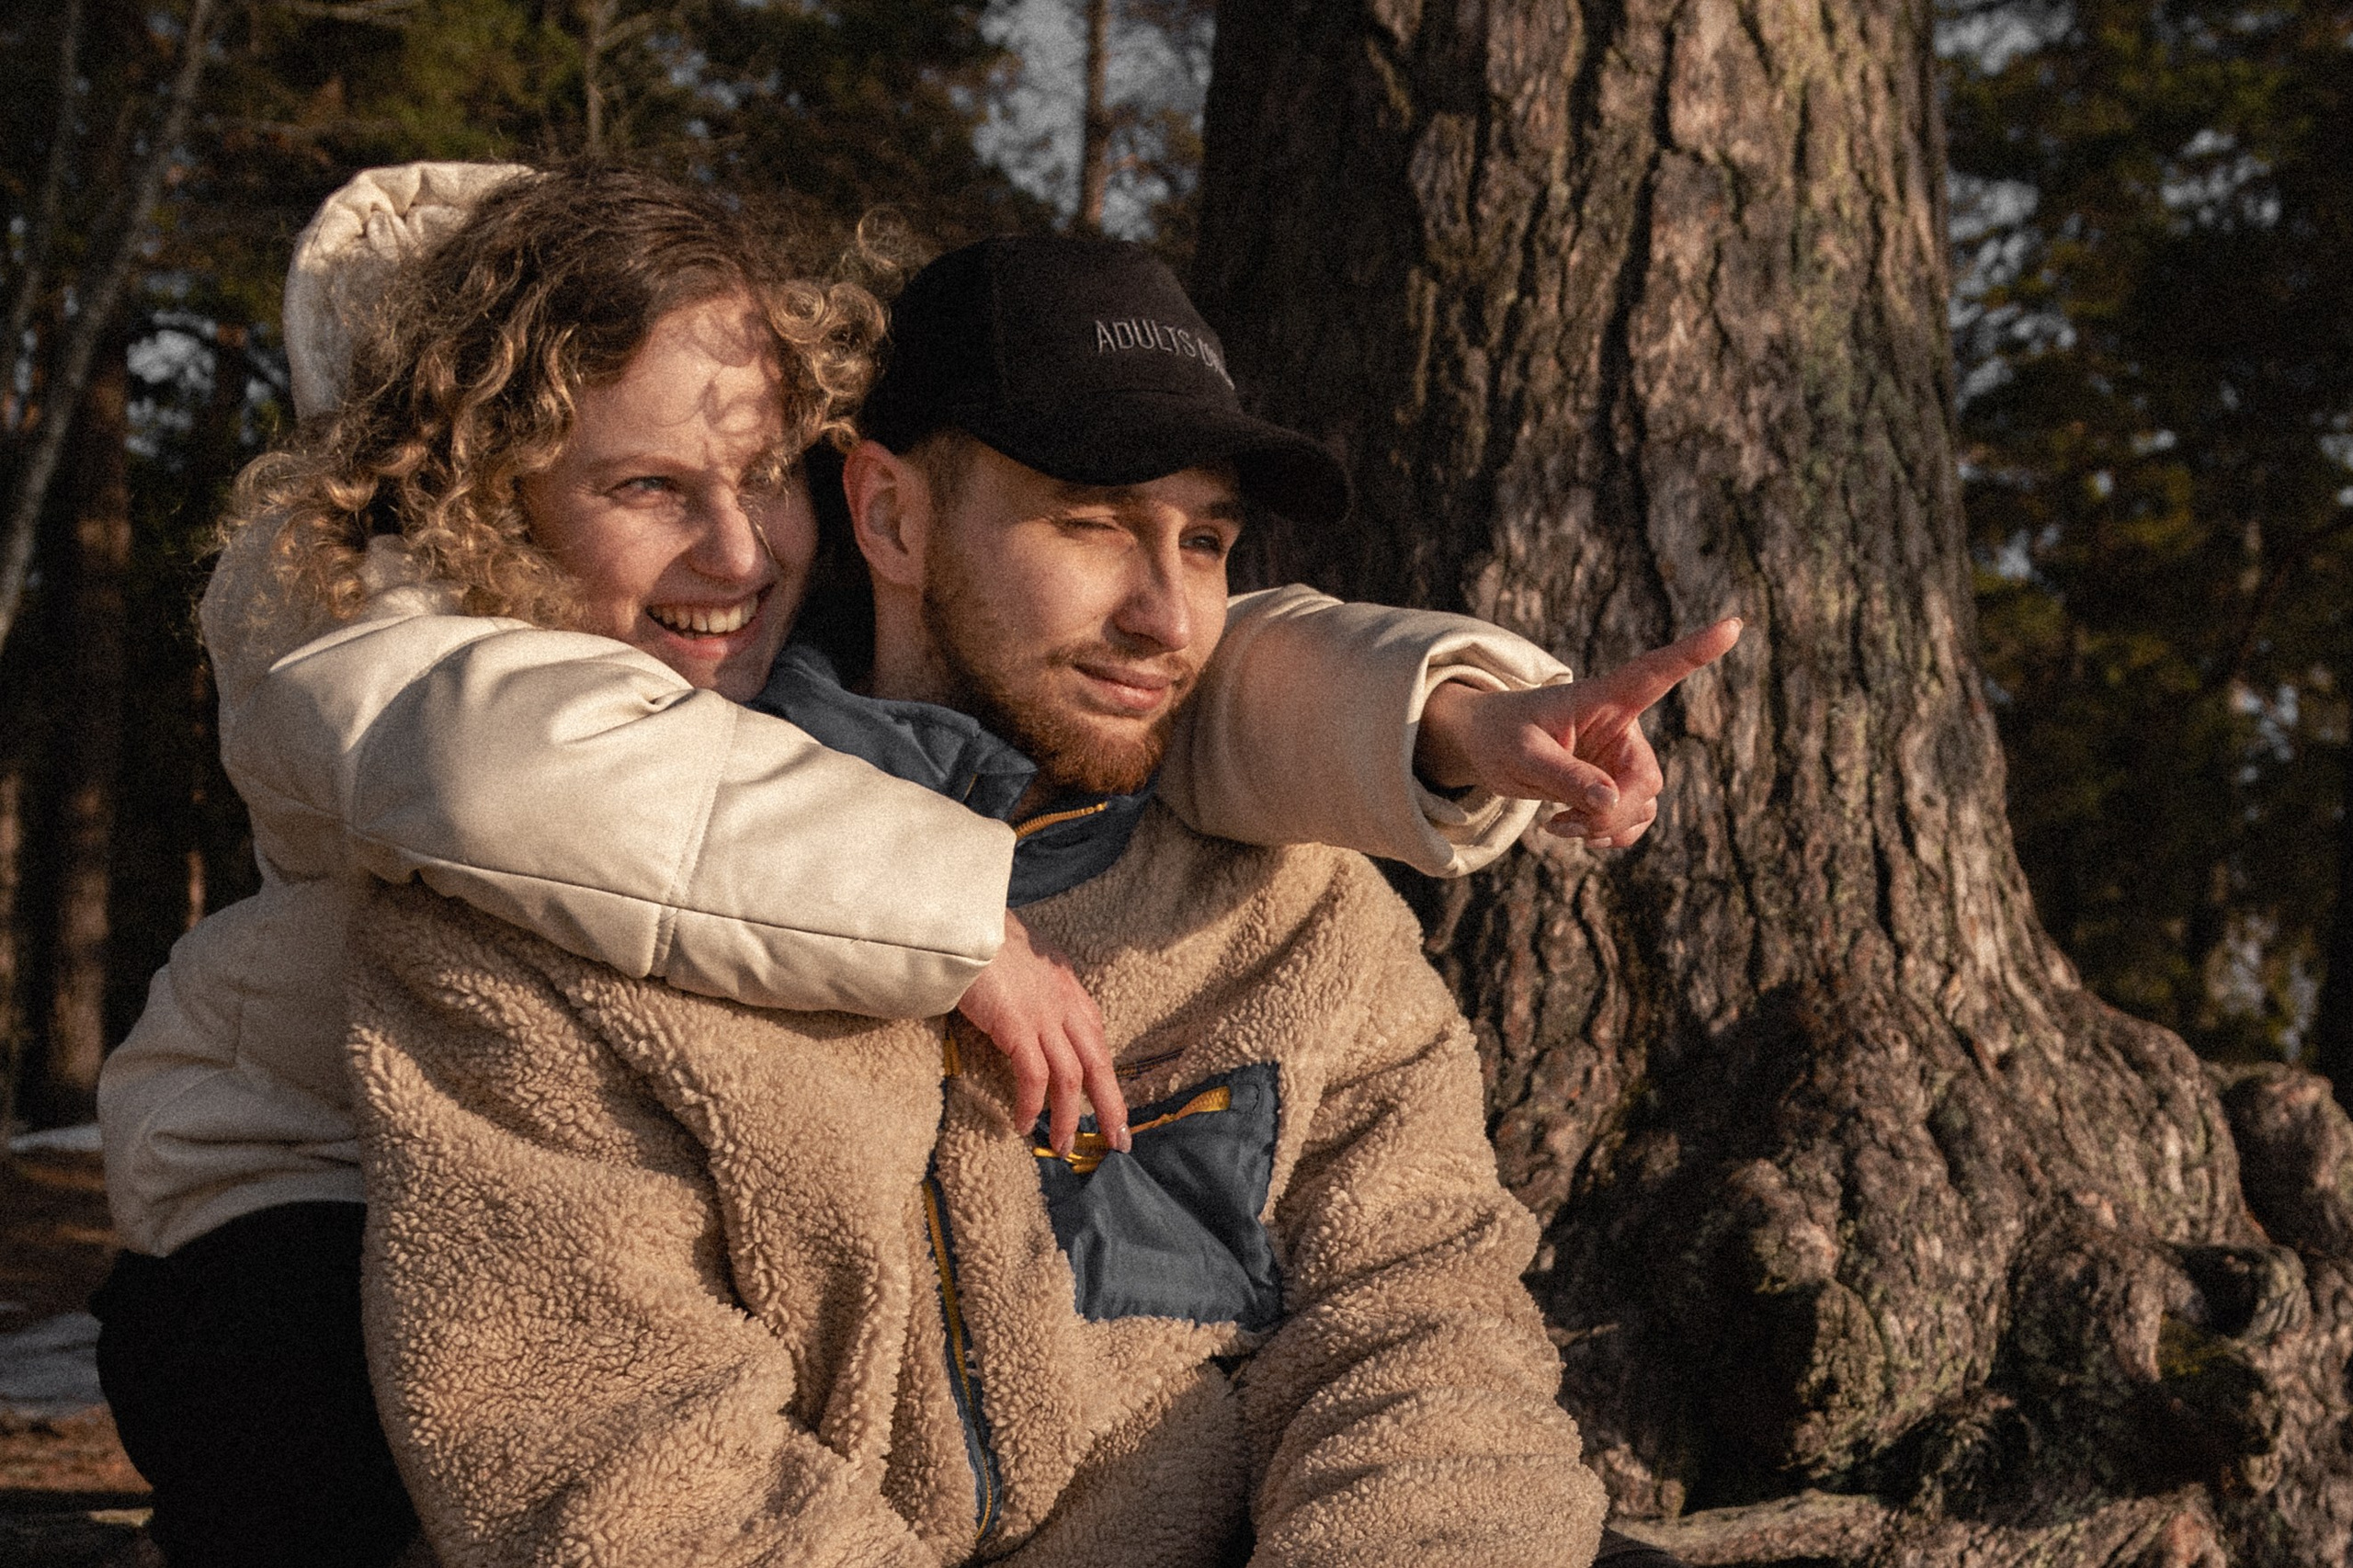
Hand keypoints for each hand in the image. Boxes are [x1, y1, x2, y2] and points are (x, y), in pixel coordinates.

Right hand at [954, 910, 1130, 1156]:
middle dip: (1111, 1106)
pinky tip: (1025, 1124)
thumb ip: (1041, 990)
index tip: (1113, 1107)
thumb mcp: (1029, 963)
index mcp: (1071, 991)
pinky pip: (1034, 1076)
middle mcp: (1066, 1004)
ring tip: (1065, 1146)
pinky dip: (1032, 1104)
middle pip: (1099, 1065)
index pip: (1098, 1043)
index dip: (1108, 1080)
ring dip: (1069, 1117)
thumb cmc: (989, 939)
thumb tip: (1037, 1015)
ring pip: (1070, 1078)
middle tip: (1117, 1141)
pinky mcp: (1017, 1025)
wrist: (967, 920)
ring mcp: (1044, 1016)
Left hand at [1414, 617, 1742, 847]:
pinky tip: (1576, 831)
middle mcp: (1621, 727)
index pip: (1656, 671)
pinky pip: (1632, 819)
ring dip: (1606, 826)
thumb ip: (1564, 776)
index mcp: (1602, 698)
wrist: (1484, 746)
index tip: (1733, 625)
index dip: (1696, 650)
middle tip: (1564, 823)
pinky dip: (1608, 833)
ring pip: (1642, 804)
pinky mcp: (1613, 785)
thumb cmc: (1500, 734)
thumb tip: (1610, 803)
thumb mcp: (1521, 754)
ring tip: (1560, 824)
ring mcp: (1620, 759)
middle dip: (1612, 811)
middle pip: (1646, 780)